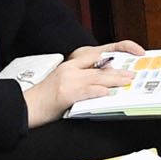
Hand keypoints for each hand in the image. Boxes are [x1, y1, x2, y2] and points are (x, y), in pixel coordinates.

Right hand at [24, 41, 138, 125]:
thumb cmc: (45, 98)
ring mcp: (67, 80)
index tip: (132, 54)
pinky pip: (85, 91)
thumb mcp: (65, 82)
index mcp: (71, 65)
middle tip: (133, 74)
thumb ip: (85, 80)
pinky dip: (97, 91)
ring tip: (128, 81)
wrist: (27, 106)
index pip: (97, 54)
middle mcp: (70, 69)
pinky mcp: (64, 94)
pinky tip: (107, 93)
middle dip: (119, 71)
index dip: (117, 52)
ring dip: (115, 80)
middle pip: (100, 67)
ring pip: (96, 78)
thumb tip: (107, 84)